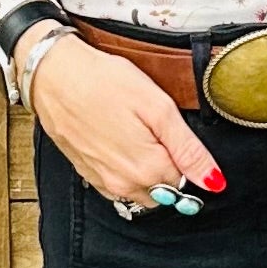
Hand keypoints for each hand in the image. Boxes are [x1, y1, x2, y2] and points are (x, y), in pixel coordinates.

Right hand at [18, 22, 226, 206]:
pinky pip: (118, 186)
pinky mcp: (87, 174)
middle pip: (164, 192)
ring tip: (136, 134)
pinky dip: (126, 171)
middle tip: (155, 132)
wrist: (52, 75)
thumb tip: (213, 181)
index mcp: (148, 170)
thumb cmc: (104, 82)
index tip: (172, 134)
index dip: (186, 159)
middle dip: (168, 169)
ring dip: (147, 173)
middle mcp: (124, 185)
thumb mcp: (157, 107)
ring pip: (141, 192)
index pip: (186, 183)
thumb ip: (188, 149)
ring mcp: (103, 183)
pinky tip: (119, 142)